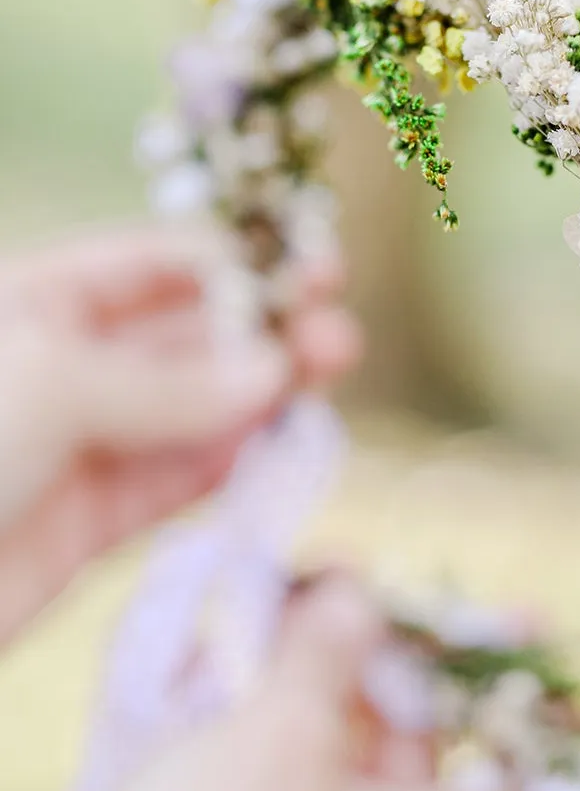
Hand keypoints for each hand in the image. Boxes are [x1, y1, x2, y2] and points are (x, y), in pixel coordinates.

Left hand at [0, 225, 360, 643]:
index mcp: (27, 303)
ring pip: (189, 413)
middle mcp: (55, 368)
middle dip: (260, 330)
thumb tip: (272, 370)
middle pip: (179, 338)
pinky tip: (285, 445)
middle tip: (338, 332)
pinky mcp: (83, 529)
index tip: (313, 263)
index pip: (148, 265)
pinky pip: (173, 485)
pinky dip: (231, 465)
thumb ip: (167, 383)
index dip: (233, 261)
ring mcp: (71, 449)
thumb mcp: (48, 384)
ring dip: (260, 397)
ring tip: (330, 379)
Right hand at [0, 581, 530, 790]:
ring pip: (371, 782)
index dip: (523, 691)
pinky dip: (303, 752)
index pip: (530, 770)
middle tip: (361, 599)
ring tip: (296, 624)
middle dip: (401, 670)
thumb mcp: (286, 723)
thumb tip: (363, 592)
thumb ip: (337, 644)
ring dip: (341, 702)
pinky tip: (258, 695)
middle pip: (440, 761)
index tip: (516, 623)